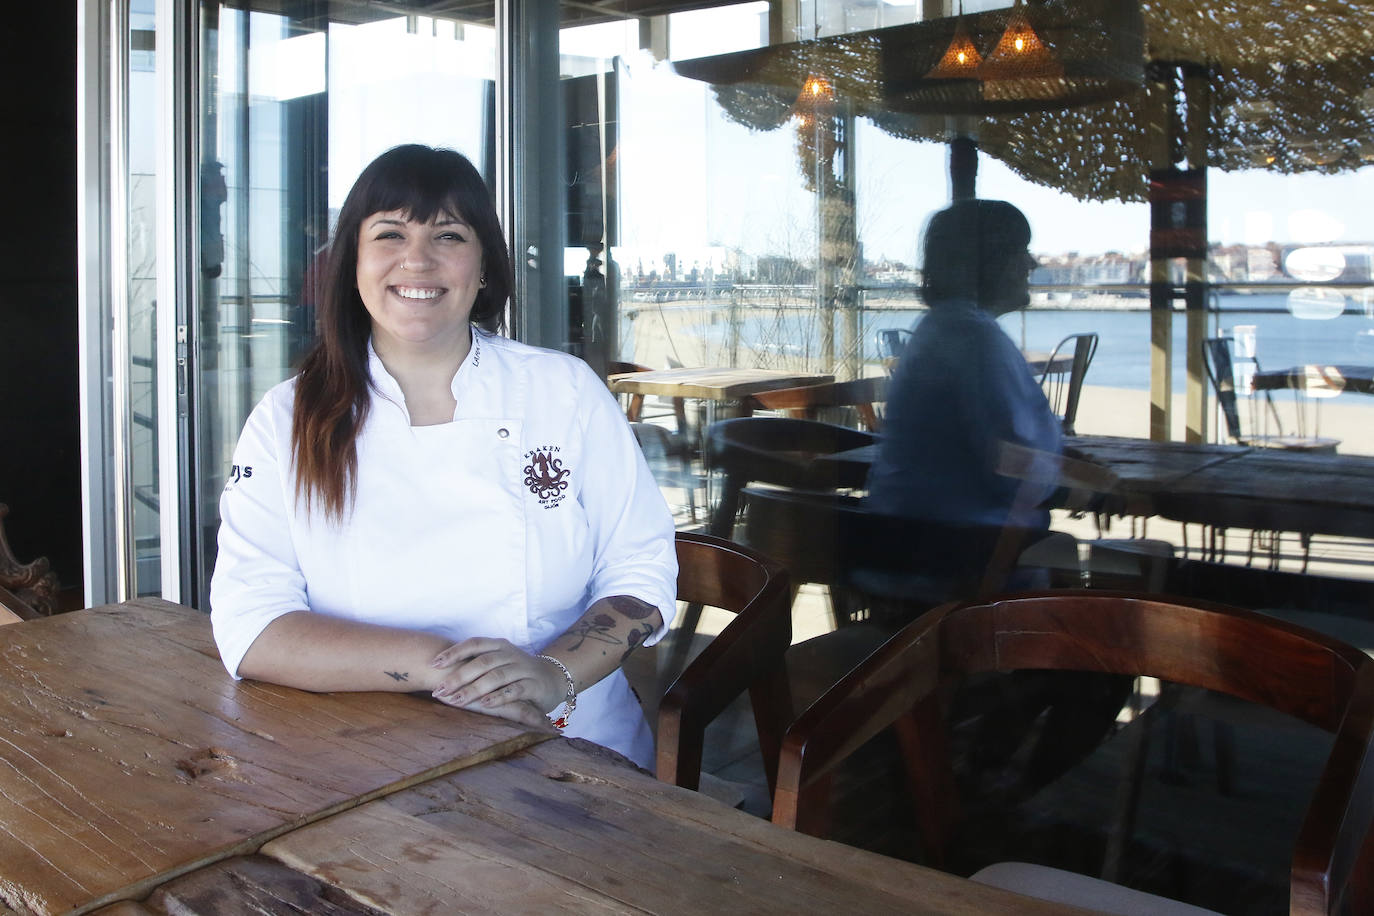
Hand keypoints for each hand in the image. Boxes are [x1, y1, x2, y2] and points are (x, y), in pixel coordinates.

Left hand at [429, 637, 566, 726]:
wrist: (555, 678)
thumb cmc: (517, 672)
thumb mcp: (498, 662)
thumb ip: (476, 664)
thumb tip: (440, 671)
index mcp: (499, 645)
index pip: (474, 644)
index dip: (454, 652)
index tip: (434, 664)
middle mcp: (510, 654)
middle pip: (482, 662)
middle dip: (459, 676)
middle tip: (440, 690)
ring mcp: (523, 669)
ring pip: (496, 676)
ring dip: (474, 689)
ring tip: (457, 700)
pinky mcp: (534, 685)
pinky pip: (514, 690)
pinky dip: (499, 697)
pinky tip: (485, 704)